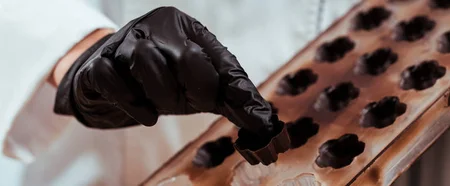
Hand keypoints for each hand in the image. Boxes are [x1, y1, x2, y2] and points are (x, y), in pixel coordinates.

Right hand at [54, 7, 273, 132]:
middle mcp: (154, 27)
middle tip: (188, 102)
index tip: (217, 106)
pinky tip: (146, 114)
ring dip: (161, 94)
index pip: (215, 56)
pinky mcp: (98, 65)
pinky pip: (113, 80)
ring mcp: (123, 43)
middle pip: (185, 56)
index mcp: (184, 28)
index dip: (221, 86)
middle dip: (193, 88)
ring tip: (164, 106)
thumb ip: (233, 98)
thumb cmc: (163, 82)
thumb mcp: (201, 87)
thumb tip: (264, 120)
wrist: (112, 87)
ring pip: (147, 62)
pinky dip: (133, 103)